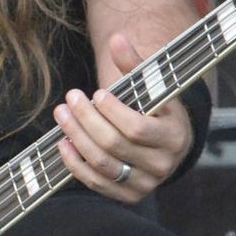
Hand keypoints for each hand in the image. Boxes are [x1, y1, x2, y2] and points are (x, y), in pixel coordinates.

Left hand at [54, 31, 193, 203]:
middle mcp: (163, 164)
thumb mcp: (152, 87)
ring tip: (62, 116)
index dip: (112, 112)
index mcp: (174, 136)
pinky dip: (75, 164)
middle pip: (115, 145)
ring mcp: (145, 183)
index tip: (96, 93)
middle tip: (70, 99)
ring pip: (103, 164)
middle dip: (87, 120)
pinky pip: (97, 183)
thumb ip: (135, 64)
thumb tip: (117, 39)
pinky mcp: (128, 196)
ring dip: (76, 138)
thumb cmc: (157, 109)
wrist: (168, 144)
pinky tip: (63, 143)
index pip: (137, 128)